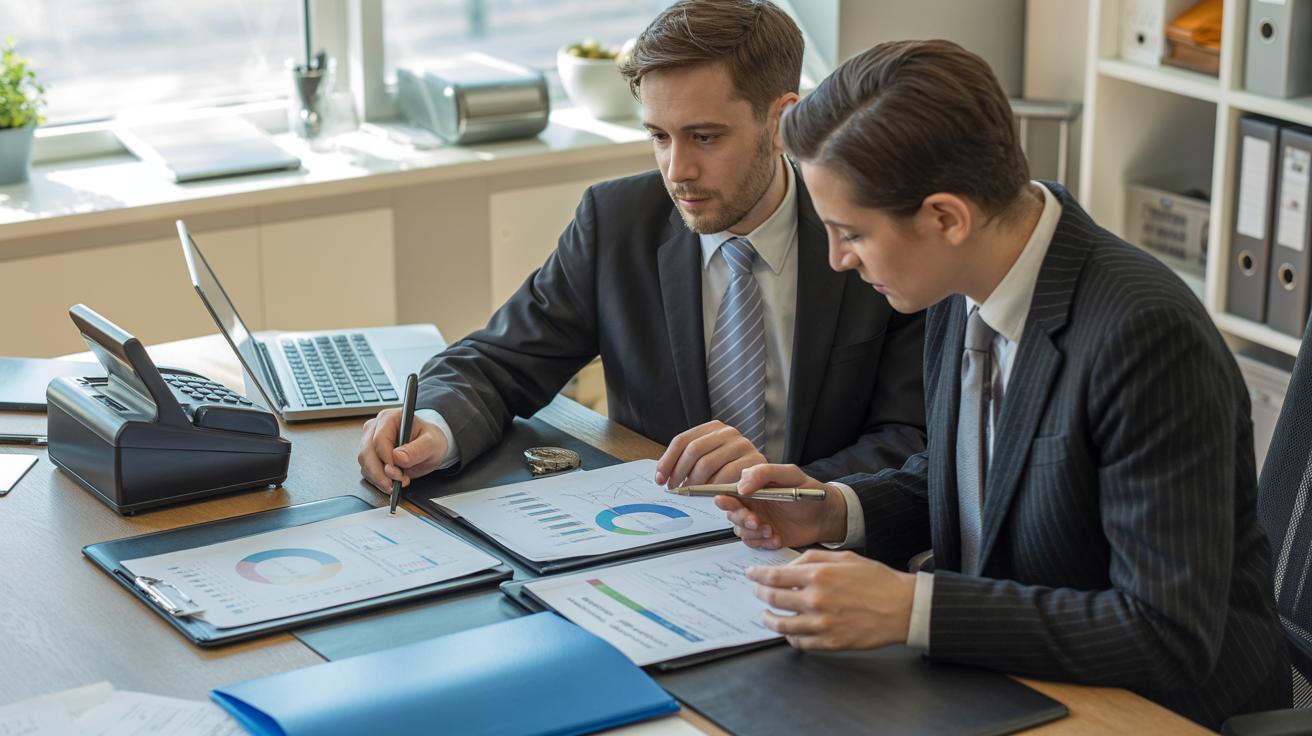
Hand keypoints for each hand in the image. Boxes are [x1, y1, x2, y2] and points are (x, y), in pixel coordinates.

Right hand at [357, 409, 448, 492]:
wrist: (429, 447)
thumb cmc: (430, 440)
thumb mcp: (432, 444)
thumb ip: (416, 450)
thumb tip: (398, 458)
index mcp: (390, 418)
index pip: (379, 438)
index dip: (386, 458)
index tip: (396, 473)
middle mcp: (376, 428)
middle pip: (367, 452)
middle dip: (380, 472)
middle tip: (395, 484)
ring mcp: (370, 441)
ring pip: (365, 463)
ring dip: (378, 478)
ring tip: (398, 483)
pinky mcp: (370, 455)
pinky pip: (367, 470)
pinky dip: (378, 480)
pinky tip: (392, 483)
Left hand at [654, 420, 766, 486]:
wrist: (765, 479)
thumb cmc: (732, 470)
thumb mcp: (709, 460)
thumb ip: (689, 462)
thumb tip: (661, 475)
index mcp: (713, 428)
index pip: (682, 440)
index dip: (667, 461)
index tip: (660, 479)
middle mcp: (728, 432)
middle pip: (693, 450)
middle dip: (679, 473)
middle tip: (675, 489)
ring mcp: (742, 445)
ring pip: (707, 463)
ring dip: (695, 482)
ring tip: (692, 492)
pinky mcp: (755, 460)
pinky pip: (726, 476)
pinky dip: (714, 487)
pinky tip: (710, 494)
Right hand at [716, 464, 846, 548]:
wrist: (827, 516)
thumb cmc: (810, 492)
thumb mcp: (790, 475)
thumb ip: (764, 473)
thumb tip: (741, 485)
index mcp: (754, 488)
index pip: (729, 492)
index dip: (724, 499)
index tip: (729, 503)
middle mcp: (753, 505)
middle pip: (732, 514)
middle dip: (742, 519)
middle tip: (757, 521)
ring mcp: (758, 522)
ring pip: (740, 531)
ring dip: (753, 533)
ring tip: (771, 530)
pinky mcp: (766, 537)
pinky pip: (754, 544)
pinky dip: (763, 543)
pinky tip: (777, 538)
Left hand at [747, 549, 915, 649]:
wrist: (902, 607)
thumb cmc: (877, 580)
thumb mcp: (844, 557)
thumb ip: (812, 559)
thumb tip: (789, 567)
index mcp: (818, 576)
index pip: (774, 576)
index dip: (757, 575)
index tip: (751, 574)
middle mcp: (815, 600)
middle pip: (773, 598)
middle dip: (760, 593)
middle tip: (757, 591)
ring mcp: (821, 624)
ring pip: (781, 624)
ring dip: (768, 618)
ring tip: (765, 614)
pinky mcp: (830, 643)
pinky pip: (799, 642)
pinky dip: (789, 636)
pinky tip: (789, 630)